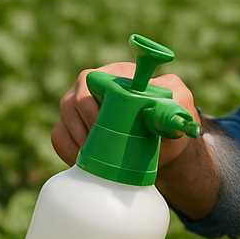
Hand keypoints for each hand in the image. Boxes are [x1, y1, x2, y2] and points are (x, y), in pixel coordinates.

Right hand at [51, 62, 198, 168]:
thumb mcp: (179, 106)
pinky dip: (68, 151)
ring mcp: (80, 108)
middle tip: (99, 146)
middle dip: (83, 126)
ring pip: (63, 120)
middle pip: (71, 101)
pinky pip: (60, 137)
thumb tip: (168, 102)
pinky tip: (81, 163)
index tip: (101, 122)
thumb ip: (177, 99)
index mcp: (117, 75)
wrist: (164, 146)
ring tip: (93, 158)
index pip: (89, 78)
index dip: (89, 101)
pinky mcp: (74, 129)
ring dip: (76, 140)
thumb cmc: (170, 119)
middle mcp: (93, 88)